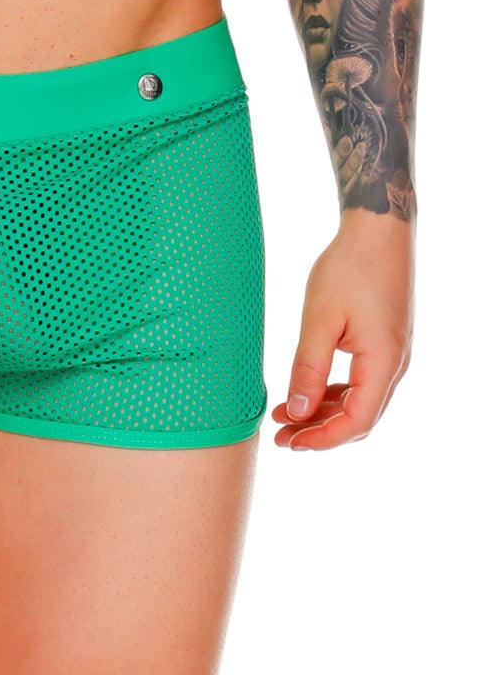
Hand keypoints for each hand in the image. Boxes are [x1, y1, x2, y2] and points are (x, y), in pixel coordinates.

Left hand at [272, 209, 413, 449]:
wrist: (377, 231)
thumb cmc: (348, 269)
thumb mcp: (319, 320)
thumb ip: (307, 369)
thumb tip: (297, 412)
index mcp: (384, 362)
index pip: (357, 421)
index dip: (322, 438)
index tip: (289, 442)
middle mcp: (395, 364)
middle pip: (359, 416)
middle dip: (319, 430)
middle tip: (279, 436)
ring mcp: (391, 353)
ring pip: (359, 400)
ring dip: (322, 412)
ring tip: (283, 415)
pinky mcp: (382, 342)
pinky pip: (359, 380)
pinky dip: (331, 392)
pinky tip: (303, 392)